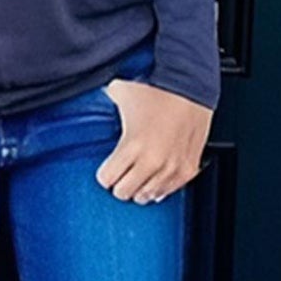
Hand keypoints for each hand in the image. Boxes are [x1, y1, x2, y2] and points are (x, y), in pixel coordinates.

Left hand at [96, 79, 213, 203]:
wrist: (193, 84)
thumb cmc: (159, 88)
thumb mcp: (121, 94)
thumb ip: (102, 104)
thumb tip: (87, 101)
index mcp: (133, 145)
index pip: (106, 180)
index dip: (105, 174)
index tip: (108, 168)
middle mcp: (154, 161)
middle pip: (123, 192)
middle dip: (120, 183)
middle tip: (122, 173)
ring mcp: (172, 167)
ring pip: (145, 196)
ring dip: (139, 187)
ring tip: (139, 174)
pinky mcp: (188, 169)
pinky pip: (168, 191)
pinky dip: (160, 186)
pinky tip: (155, 176)